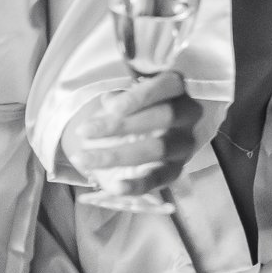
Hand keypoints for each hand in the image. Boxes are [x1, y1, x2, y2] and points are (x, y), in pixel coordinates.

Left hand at [61, 70, 202, 192]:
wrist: (145, 135)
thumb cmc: (135, 109)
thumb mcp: (126, 98)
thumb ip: (119, 99)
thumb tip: (110, 103)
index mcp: (178, 89)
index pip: (167, 86)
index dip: (141, 97)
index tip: (111, 107)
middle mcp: (188, 115)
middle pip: (164, 116)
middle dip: (121, 125)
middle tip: (83, 132)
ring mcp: (185, 144)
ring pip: (159, 148)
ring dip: (117, 155)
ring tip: (82, 159)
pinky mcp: (176, 169)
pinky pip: (159, 178)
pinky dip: (138, 184)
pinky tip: (116, 187)